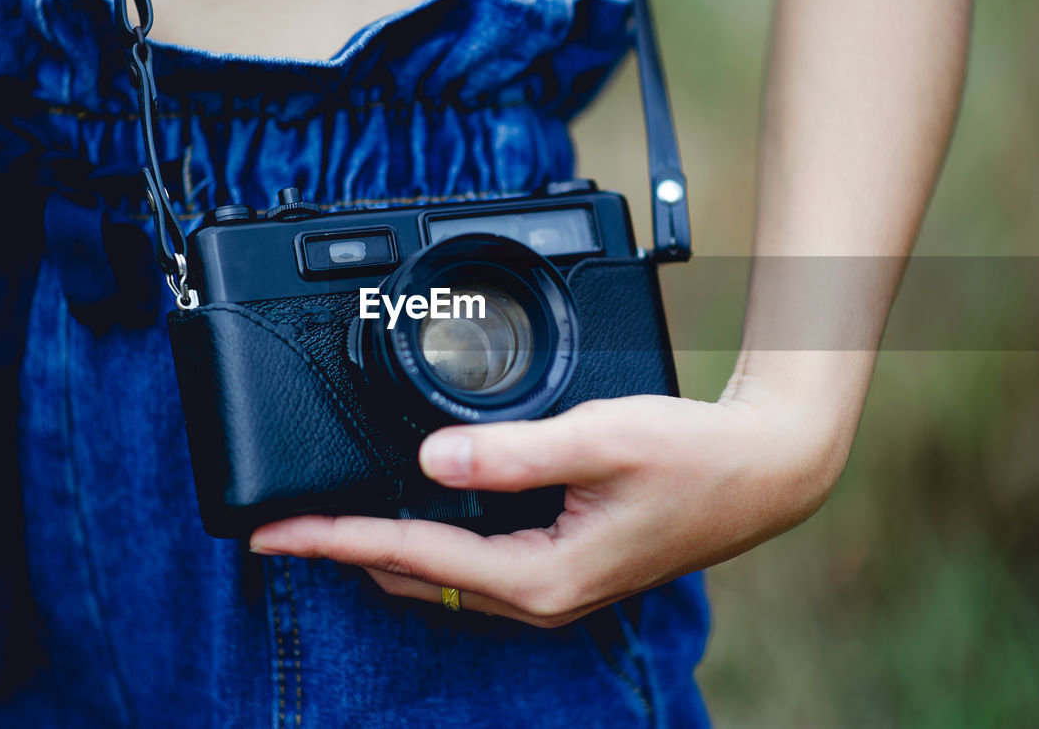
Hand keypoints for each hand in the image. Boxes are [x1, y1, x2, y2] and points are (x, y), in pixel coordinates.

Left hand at [249, 383, 855, 627]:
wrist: (765, 471)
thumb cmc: (695, 457)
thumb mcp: (601, 440)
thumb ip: (512, 452)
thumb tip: (430, 458)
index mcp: (542, 578)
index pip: (412, 557)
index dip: (335, 540)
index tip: (273, 533)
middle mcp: (542, 597)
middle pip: (415, 577)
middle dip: (346, 553)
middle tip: (283, 527)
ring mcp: (554, 588)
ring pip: (443, 577)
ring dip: (384, 549)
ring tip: (331, 520)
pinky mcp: (565, 567)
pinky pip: (476, 565)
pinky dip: (430, 542)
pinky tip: (416, 508)